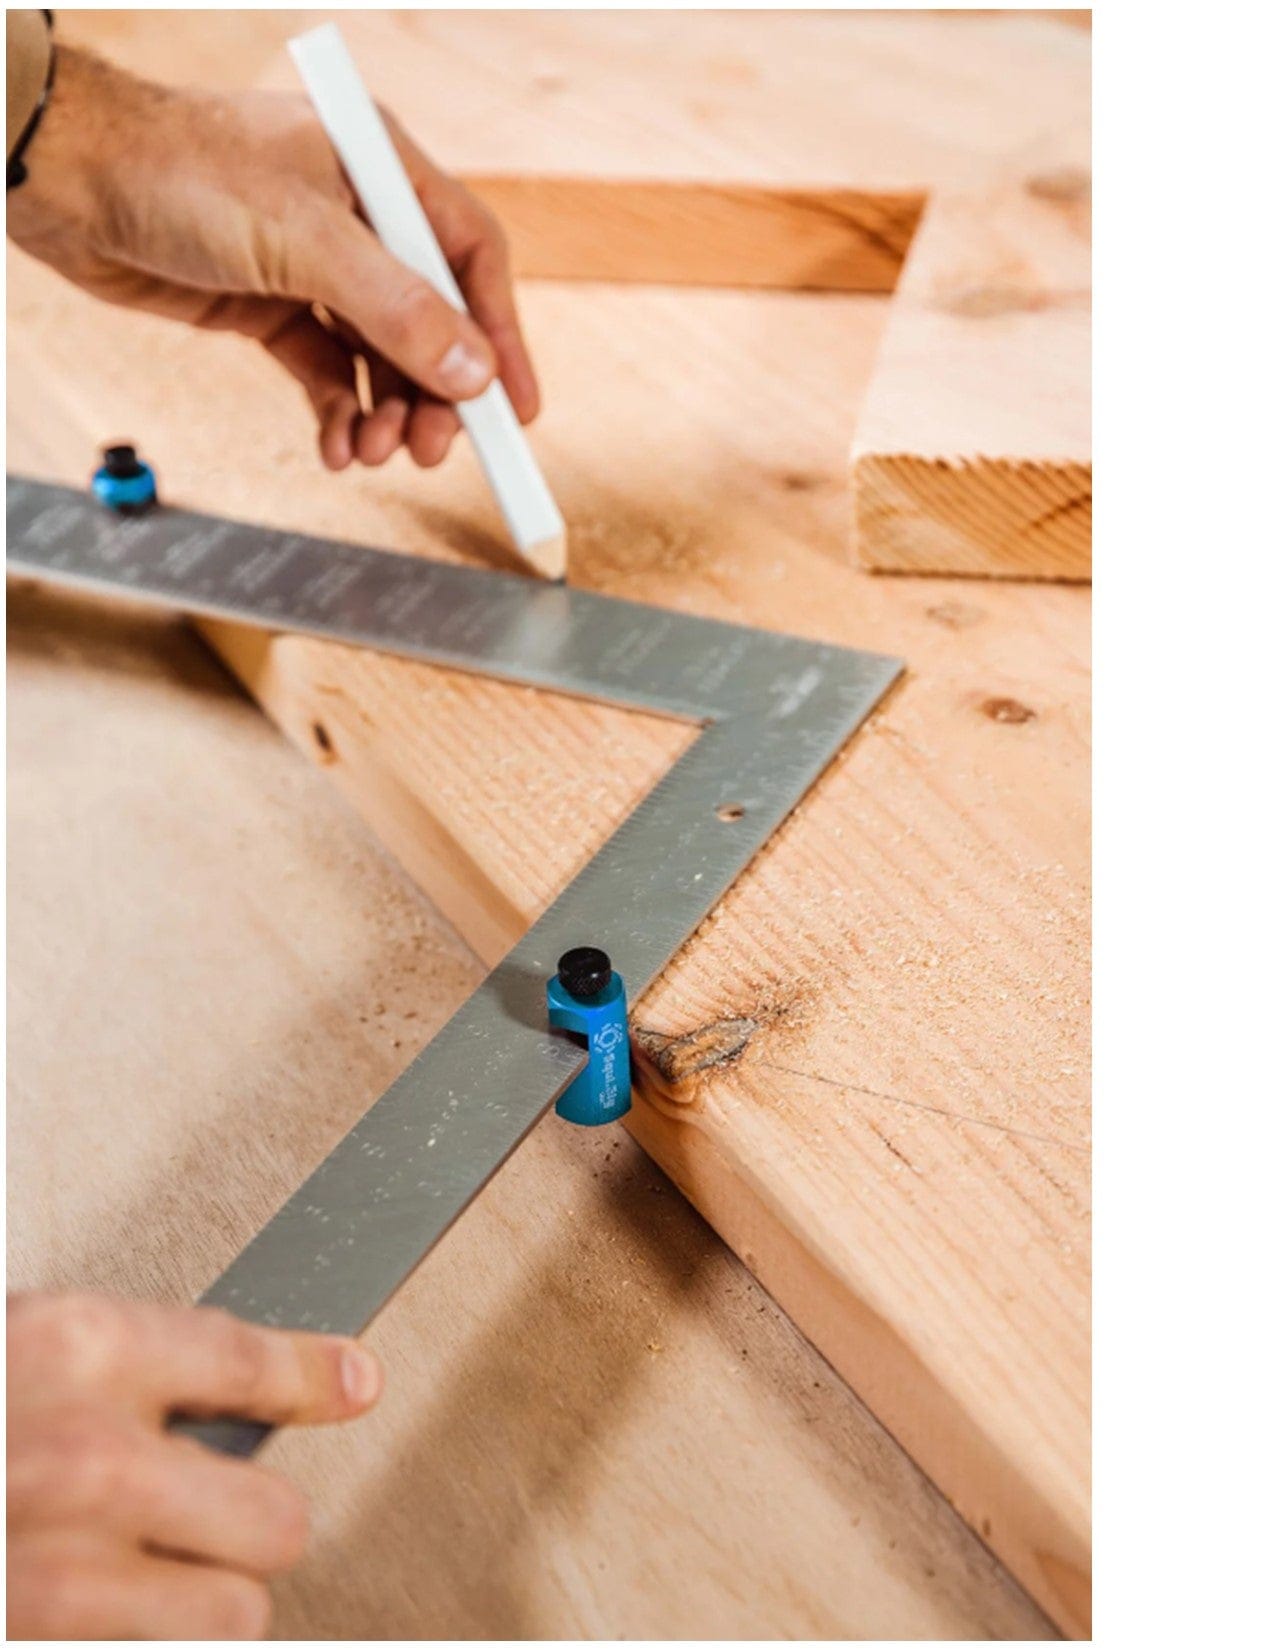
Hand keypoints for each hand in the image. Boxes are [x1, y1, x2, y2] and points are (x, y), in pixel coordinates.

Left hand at [6, 44, 538, 470]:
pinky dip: (336, 411)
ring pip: (377, 355)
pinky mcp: (269, 306)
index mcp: (381, 172)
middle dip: (434, 393)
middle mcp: (356, 219)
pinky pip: (324, 371)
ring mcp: (312, 266)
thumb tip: (473, 371)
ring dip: (383, 411)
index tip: (516, 410)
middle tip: (432, 449)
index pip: (470, 260)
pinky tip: (335, 446)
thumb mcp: (304, 239)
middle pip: (429, 322)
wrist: (67, 180)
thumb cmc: (177, 169)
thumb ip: (395, 308)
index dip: (501, 337)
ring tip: (371, 451)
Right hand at [7, 1291, 382, 1638]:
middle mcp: (89, 1460)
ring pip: (230, 1612)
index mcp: (81, 1352)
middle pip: (273, 1516)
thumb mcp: (22, 1348)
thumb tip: (238, 1378)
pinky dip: (129, 1637)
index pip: (249, 1361)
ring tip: (137, 1569)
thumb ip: (125, 1362)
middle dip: (248, 1520)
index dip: (315, 1376)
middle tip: (200, 1512)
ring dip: (196, 1601)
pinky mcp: (43, 1646)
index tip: (356, 1382)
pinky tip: (78, 1608)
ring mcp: (66, 1573)